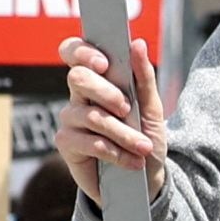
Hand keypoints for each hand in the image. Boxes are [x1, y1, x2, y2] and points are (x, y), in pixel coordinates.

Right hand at [55, 31, 164, 193]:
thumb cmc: (145, 135)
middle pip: (78, 78)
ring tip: (143, 147)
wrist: (145, 177)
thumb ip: (143, 76)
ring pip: (91, 116)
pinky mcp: (67, 144)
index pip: (74, 52)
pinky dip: (117, 152)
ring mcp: (71, 120)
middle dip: (106, 92)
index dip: (82, 51)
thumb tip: (137, 43)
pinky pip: (89, 142)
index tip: (103, 63)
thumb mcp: (152, 107)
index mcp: (97, 78)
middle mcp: (79, 96)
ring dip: (123, 133)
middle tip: (127, 108)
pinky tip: (133, 161)